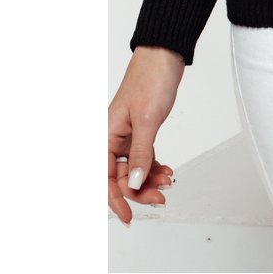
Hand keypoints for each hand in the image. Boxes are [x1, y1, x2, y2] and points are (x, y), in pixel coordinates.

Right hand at [108, 46, 185, 224]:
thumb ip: (140, 154)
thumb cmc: (151, 80)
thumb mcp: (147, 121)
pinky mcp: (139, 131)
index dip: (116, 199)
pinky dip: (154, 166)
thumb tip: (135, 182)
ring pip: (133, 168)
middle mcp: (112, 137)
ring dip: (149, 179)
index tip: (128, 216)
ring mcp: (126, 135)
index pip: (104, 177)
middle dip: (139, 189)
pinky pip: (143, 157)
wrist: (164, 57)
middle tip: (160, 197)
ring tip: (168, 182)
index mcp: (105, 135)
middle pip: (120, 176)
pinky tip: (167, 172)